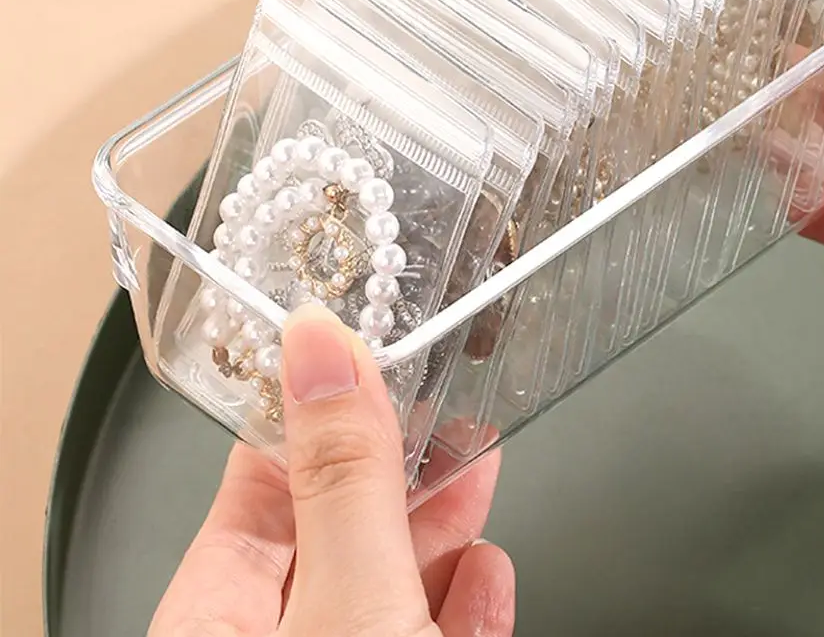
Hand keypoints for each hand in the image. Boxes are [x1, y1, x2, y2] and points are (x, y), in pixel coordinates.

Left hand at [149, 305, 514, 635]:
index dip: (316, 413)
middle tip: (443, 402)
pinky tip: (485, 572)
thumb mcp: (352, 605)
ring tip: (476, 464)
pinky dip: (458, 605)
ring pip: (383, 587)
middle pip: (332, 532)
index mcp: (208, 629)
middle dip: (397, 466)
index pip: (255, 486)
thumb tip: (321, 344)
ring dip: (440, 529)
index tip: (366, 357)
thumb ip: (343, 478)